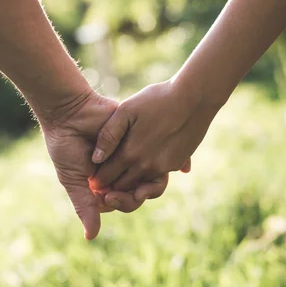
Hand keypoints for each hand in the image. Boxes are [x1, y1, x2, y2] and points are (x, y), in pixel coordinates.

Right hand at [39, 90, 167, 239]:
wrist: (69, 113)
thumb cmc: (65, 147)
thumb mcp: (73, 179)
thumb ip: (85, 206)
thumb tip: (91, 238)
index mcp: (104, 185)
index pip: (122, 204)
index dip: (121, 204)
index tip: (107, 197)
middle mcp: (120, 174)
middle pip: (138, 195)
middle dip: (131, 197)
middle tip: (116, 191)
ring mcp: (131, 157)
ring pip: (149, 178)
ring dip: (144, 183)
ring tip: (135, 181)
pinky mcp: (139, 140)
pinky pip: (154, 155)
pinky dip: (156, 163)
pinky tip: (152, 165)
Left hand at [90, 80, 219, 196]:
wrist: (194, 97)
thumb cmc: (157, 99)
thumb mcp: (126, 110)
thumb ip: (108, 135)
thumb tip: (96, 159)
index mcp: (130, 154)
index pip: (106, 177)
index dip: (96, 181)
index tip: (90, 182)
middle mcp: (147, 166)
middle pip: (122, 187)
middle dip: (111, 189)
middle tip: (102, 189)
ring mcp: (164, 167)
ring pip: (140, 187)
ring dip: (129, 187)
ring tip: (121, 182)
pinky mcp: (177, 164)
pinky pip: (158, 179)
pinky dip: (148, 179)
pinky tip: (142, 170)